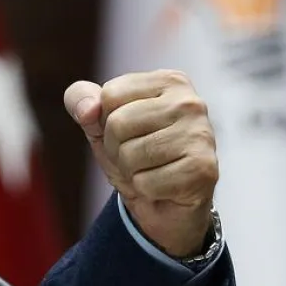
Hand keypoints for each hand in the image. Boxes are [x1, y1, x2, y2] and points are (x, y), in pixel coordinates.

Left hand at [64, 70, 217, 257]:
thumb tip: (87, 110)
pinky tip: (164, 187)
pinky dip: (146, 190)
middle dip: (116, 148)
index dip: (105, 121)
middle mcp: (191, 102)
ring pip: (130, 154)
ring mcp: (201, 135)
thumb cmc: (134, 152)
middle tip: (137, 158)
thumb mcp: (98, 120)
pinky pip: (146, 182)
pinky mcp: (204, 169)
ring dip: (131, 171)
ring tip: (151, 170)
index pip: (109, 95)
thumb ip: (81, 99)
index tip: (127, 132)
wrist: (166, 204)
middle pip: (118, 123)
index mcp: (169, 81)